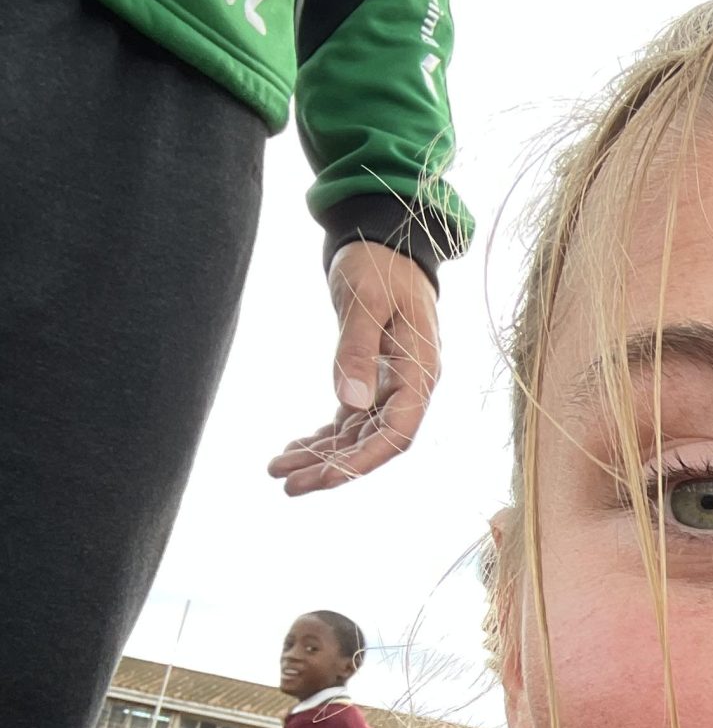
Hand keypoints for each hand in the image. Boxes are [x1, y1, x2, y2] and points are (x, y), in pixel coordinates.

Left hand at [267, 242, 442, 492]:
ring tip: (278, 470)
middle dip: (333, 468)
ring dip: (321, 455)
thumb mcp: (365, 301)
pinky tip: (293, 448)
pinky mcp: (372, 379)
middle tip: (287, 485)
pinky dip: (323, 436)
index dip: (361, 461)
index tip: (323, 477)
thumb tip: (350, 404)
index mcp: (420, 373)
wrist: (385, 242)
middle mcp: (410, 387)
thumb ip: (357, 350)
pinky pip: (349, 419)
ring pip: (358, 435)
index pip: (396, 434)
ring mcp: (392, 386)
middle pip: (374, 443)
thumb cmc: (379, 266)